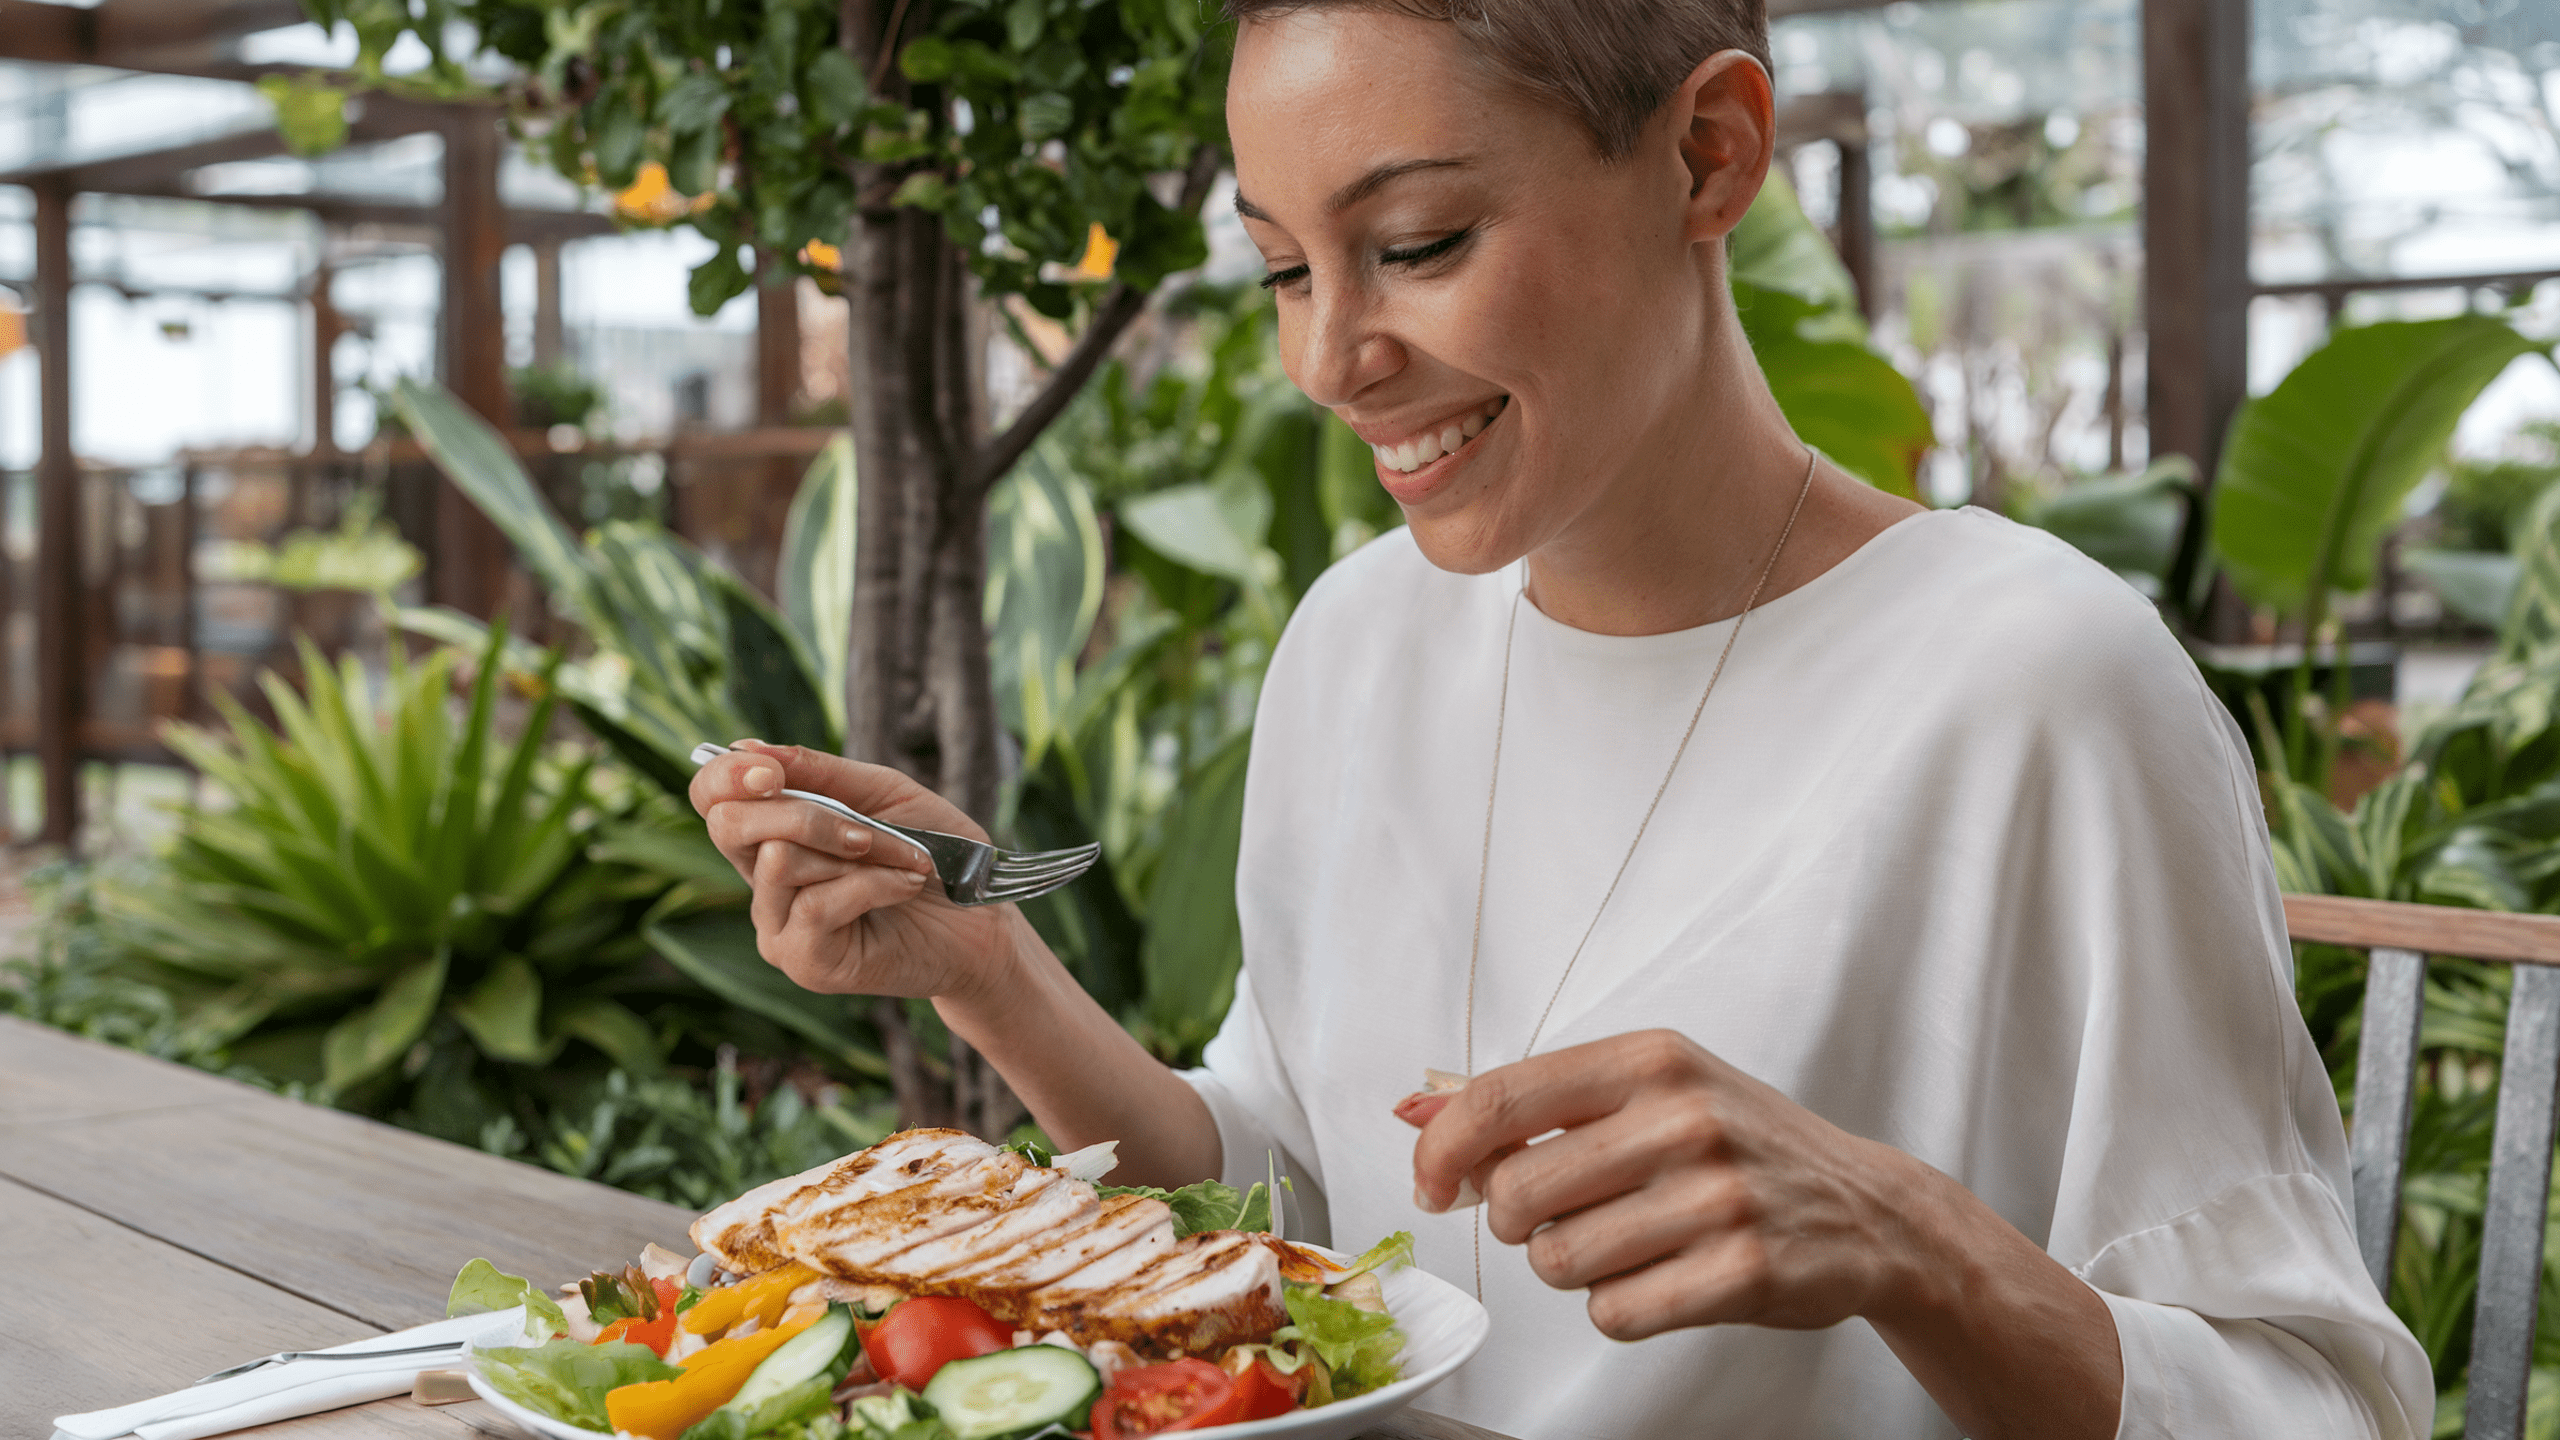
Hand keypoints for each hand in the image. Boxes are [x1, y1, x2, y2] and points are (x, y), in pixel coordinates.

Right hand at [689, 740, 1023, 1001]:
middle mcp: (763, 882)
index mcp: (772, 836)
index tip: (771, 770)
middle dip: (807, 814)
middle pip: (731, 825)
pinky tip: (906, 886)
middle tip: (867, 831)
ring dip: (856, 850)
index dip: (726, 776)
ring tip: (905, 862)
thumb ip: (818, 772)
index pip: (711, 798)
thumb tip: (749, 747)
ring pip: (779, 860)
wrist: (982, 921)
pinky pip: (817, 903)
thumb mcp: (881, 794)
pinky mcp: (804, 961)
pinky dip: (874, 883)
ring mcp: (777, 926)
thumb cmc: (936, 853)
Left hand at [1404, 1030, 2119, 1436]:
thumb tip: (1415, 1110)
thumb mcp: (1648, 1092)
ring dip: (1573, 1268)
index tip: (1433, 1185)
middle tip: (1571, 1214)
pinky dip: (1619, 1309)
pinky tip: (1661, 1281)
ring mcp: (1716, 1196)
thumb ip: (1532, 1102)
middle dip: (1521, 1222)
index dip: (1443, 1151)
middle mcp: (1682, 1117)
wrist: (1869, 1210)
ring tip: (1628, 1244)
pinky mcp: (1740, 1271)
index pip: (1499, 1099)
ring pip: (1558, 1261)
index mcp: (1649, 1059)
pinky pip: (1615, 1313)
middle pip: (1515, 1195)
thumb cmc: (1740, 1146)